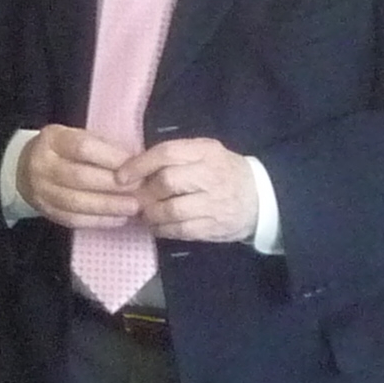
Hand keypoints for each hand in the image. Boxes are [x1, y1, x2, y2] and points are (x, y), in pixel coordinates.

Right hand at [18, 124, 143, 229]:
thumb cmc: (62, 150)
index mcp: (53, 140)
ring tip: (133, 207)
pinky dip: (98, 221)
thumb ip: (101, 146)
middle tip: (139, 189)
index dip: (111, 158)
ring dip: (108, 206)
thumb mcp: (76, 136)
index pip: (82, 148)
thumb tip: (135, 162)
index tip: (135, 166)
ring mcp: (41, 190)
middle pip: (79, 177)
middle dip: (113, 185)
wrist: (25, 168)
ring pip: (76, 202)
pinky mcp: (46, 211)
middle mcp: (42, 165)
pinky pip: (73, 219)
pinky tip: (118, 219)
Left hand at [119, 137, 258, 242]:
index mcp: (206, 152)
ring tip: (144, 213)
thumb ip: (175, 156)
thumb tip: (135, 167)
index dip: (139, 164)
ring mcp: (214, 203)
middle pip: (167, 181)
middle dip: (145, 191)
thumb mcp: (205, 153)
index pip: (167, 153)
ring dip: (150, 213)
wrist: (262, 198)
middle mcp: (211, 175)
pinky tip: (156, 225)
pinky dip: (162, 229)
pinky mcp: (213, 227)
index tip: (121, 176)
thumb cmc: (223, 172)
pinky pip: (180, 230)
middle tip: (135, 197)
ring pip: (171, 209)